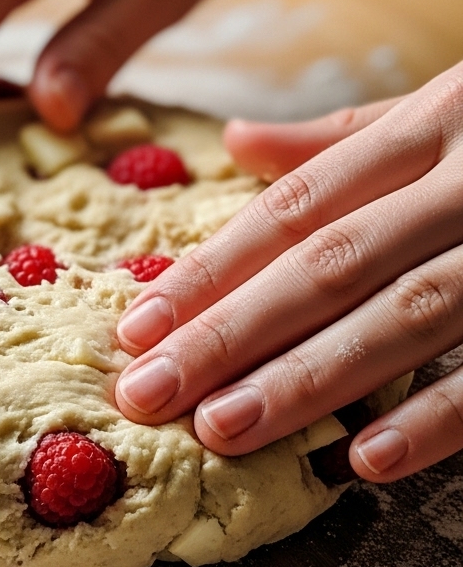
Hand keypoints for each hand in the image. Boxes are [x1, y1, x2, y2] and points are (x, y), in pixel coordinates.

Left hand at [114, 67, 462, 482]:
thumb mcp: (453, 106)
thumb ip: (347, 137)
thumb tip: (236, 144)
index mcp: (437, 125)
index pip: (299, 207)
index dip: (212, 269)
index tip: (136, 326)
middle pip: (332, 262)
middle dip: (231, 332)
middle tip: (147, 392)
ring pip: (408, 314)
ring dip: (310, 378)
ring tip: (224, 429)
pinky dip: (442, 416)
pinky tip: (364, 460)